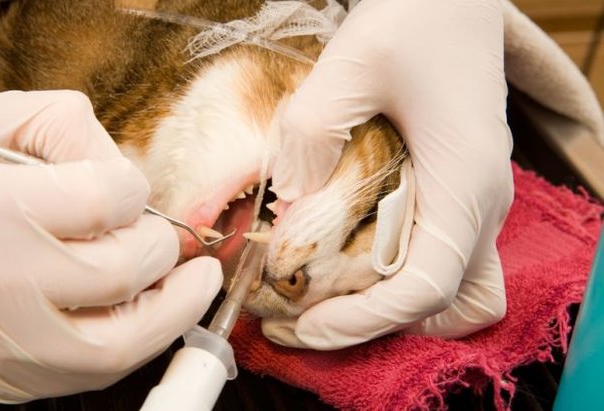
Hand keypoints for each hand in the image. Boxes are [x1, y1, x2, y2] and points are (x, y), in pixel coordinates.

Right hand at [0, 90, 221, 400]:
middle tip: (160, 237)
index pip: (98, 201)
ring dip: (175, 309)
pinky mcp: (1, 381)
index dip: (131, 192)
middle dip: (157, 248)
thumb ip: (59, 127)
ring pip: (118, 341)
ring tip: (196, 282)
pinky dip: (136, 342)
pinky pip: (91, 374)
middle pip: (117, 271)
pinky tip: (151, 313)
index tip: (125, 192)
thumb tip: (125, 172)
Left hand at [266, 0, 512, 348]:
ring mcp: (477, 198)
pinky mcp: (461, 189)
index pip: (427, 286)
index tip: (308, 324)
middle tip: (314, 317)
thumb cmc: (416, 18)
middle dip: (379, 323)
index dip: (366, 319)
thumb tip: (288, 201)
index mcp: (465, 181)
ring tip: (334, 296)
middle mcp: (482, 202)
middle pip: (447, 305)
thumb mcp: (353, 62)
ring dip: (397, 306)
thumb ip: (314, 131)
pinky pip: (445, 259)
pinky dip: (404, 277)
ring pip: (457, 291)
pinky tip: (355, 256)